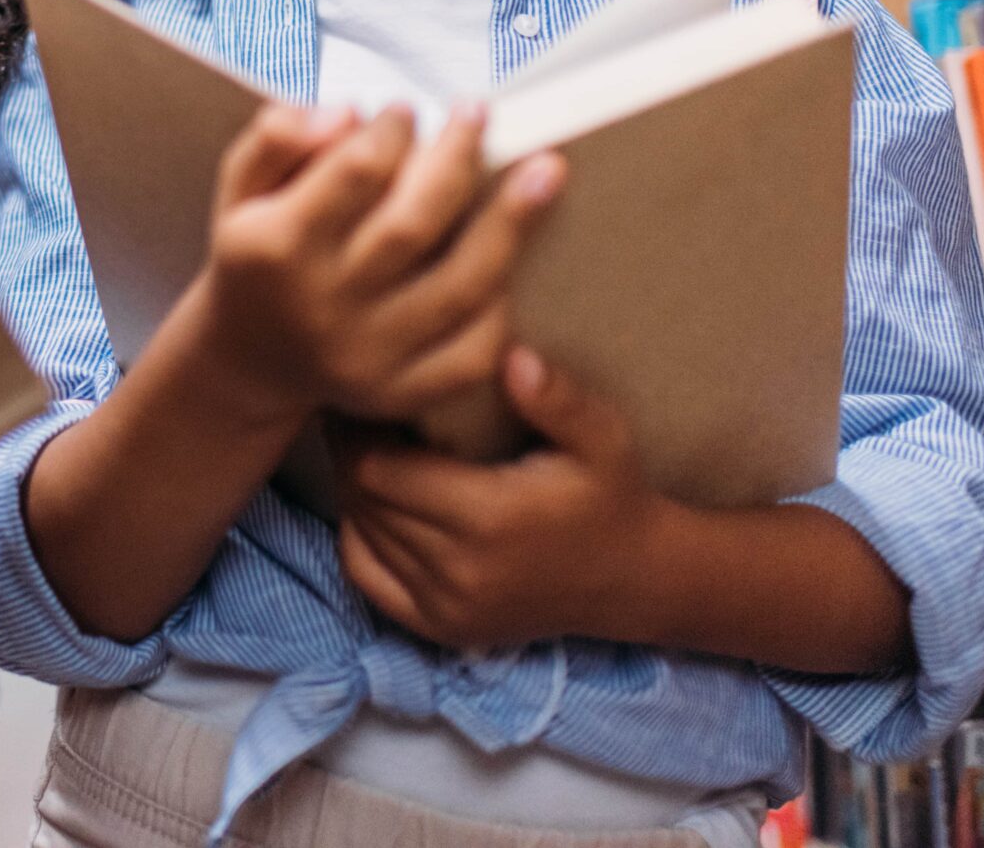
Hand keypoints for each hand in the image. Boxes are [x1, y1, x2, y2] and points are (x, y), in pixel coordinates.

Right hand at [191, 103, 562, 422]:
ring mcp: (364, 356)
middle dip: (458, 159)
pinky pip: (473, 351)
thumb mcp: (239, 187)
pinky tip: (512, 259)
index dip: (393, 131)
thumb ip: (276, 138)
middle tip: (477, 115)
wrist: (246, 357)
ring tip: (545, 171)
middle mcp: (320, 306)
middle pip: (414, 224)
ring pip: (459, 286)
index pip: (355, 173)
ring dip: (511, 224)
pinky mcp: (399, 392)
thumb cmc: (256, 254)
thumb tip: (347, 113)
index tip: (406, 110)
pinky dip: (501, 304)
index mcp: (274, 248)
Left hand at [333, 348, 673, 649]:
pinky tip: (376, 504)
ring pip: (361, 533)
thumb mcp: (602, 438)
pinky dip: (358, 536)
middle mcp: (460, 569)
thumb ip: (557, 398)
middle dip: (350, 453)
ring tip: (368, 451)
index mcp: (489, 517)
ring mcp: (448, 606)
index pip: (377, 468)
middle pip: (362, 498)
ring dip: (356, 490)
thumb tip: (510, 356)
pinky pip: (366, 576)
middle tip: (359, 415)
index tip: (367, 396)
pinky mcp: (442, 628)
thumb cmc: (610, 496)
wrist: (633, 578)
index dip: (358, 430)